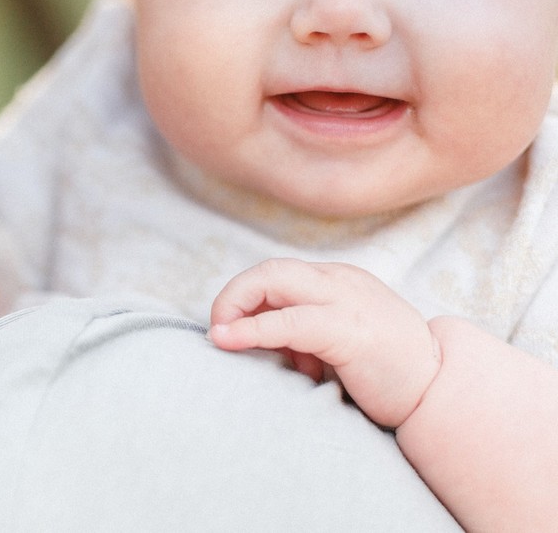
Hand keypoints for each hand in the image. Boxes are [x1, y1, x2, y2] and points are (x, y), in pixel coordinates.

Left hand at [208, 258, 440, 427]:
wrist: (443, 392)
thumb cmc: (389, 374)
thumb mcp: (340, 342)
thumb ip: (304, 334)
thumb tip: (258, 344)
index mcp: (339, 281)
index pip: (278, 274)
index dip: (246, 297)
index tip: (232, 329)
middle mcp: (341, 282)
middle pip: (271, 270)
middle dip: (233, 295)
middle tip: (218, 328)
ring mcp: (346, 301)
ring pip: (274, 281)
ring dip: (235, 306)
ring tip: (219, 335)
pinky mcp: (348, 331)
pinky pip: (288, 321)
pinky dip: (252, 329)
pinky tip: (229, 341)